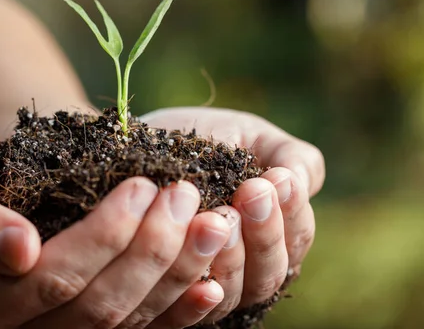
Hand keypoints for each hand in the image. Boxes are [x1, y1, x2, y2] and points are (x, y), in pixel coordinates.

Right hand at [0, 143, 235, 327]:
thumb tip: (20, 250)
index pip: (52, 279)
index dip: (104, 237)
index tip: (143, 185)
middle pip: (99, 307)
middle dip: (152, 252)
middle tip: (188, 196)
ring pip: (127, 323)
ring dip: (178, 275)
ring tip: (216, 225)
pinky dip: (179, 312)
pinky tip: (214, 285)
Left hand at [138, 107, 324, 322]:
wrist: (142, 143)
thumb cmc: (204, 140)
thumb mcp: (249, 136)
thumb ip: (288, 155)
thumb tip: (301, 184)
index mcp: (272, 232)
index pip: (296, 237)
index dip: (292, 211)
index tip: (277, 178)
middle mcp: (246, 266)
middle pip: (271, 271)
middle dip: (266, 231)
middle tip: (252, 192)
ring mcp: (209, 283)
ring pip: (237, 291)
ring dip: (233, 256)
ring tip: (219, 217)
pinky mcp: (170, 293)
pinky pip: (189, 307)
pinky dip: (197, 290)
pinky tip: (195, 259)